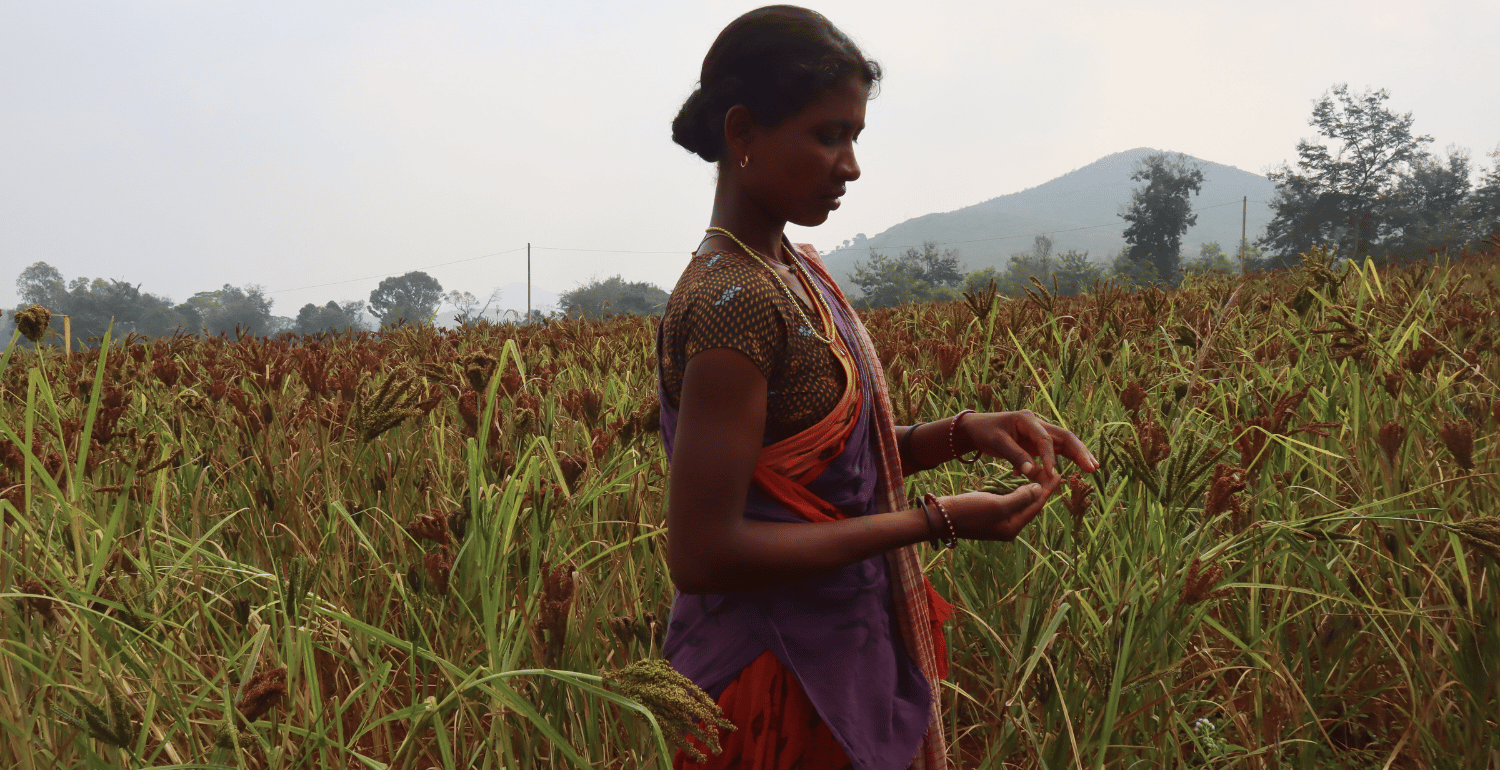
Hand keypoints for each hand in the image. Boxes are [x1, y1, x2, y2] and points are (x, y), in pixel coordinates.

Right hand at [937, 482, 1059, 541]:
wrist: (939, 518)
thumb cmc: (968, 512)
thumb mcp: (996, 504)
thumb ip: (1020, 497)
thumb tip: (1038, 489)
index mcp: (1012, 527)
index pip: (1036, 505)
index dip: (1048, 489)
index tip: (1058, 473)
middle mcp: (1008, 526)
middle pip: (1029, 504)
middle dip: (1040, 488)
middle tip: (1051, 470)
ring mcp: (997, 521)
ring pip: (1018, 502)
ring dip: (1028, 487)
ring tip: (1038, 472)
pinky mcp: (987, 515)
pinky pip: (1007, 501)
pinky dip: (1014, 490)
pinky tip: (1016, 480)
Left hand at [959, 410, 1098, 483]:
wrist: (975, 428)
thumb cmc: (985, 432)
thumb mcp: (997, 443)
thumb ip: (1015, 456)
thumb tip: (1033, 472)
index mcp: (1027, 419)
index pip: (1045, 439)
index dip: (1051, 457)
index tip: (1053, 474)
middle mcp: (1037, 423)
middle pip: (1064, 436)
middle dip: (1079, 451)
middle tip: (1092, 467)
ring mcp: (1038, 432)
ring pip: (1063, 443)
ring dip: (1078, 454)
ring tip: (1092, 468)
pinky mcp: (1036, 441)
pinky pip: (1054, 450)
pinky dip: (1064, 459)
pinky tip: (1076, 469)